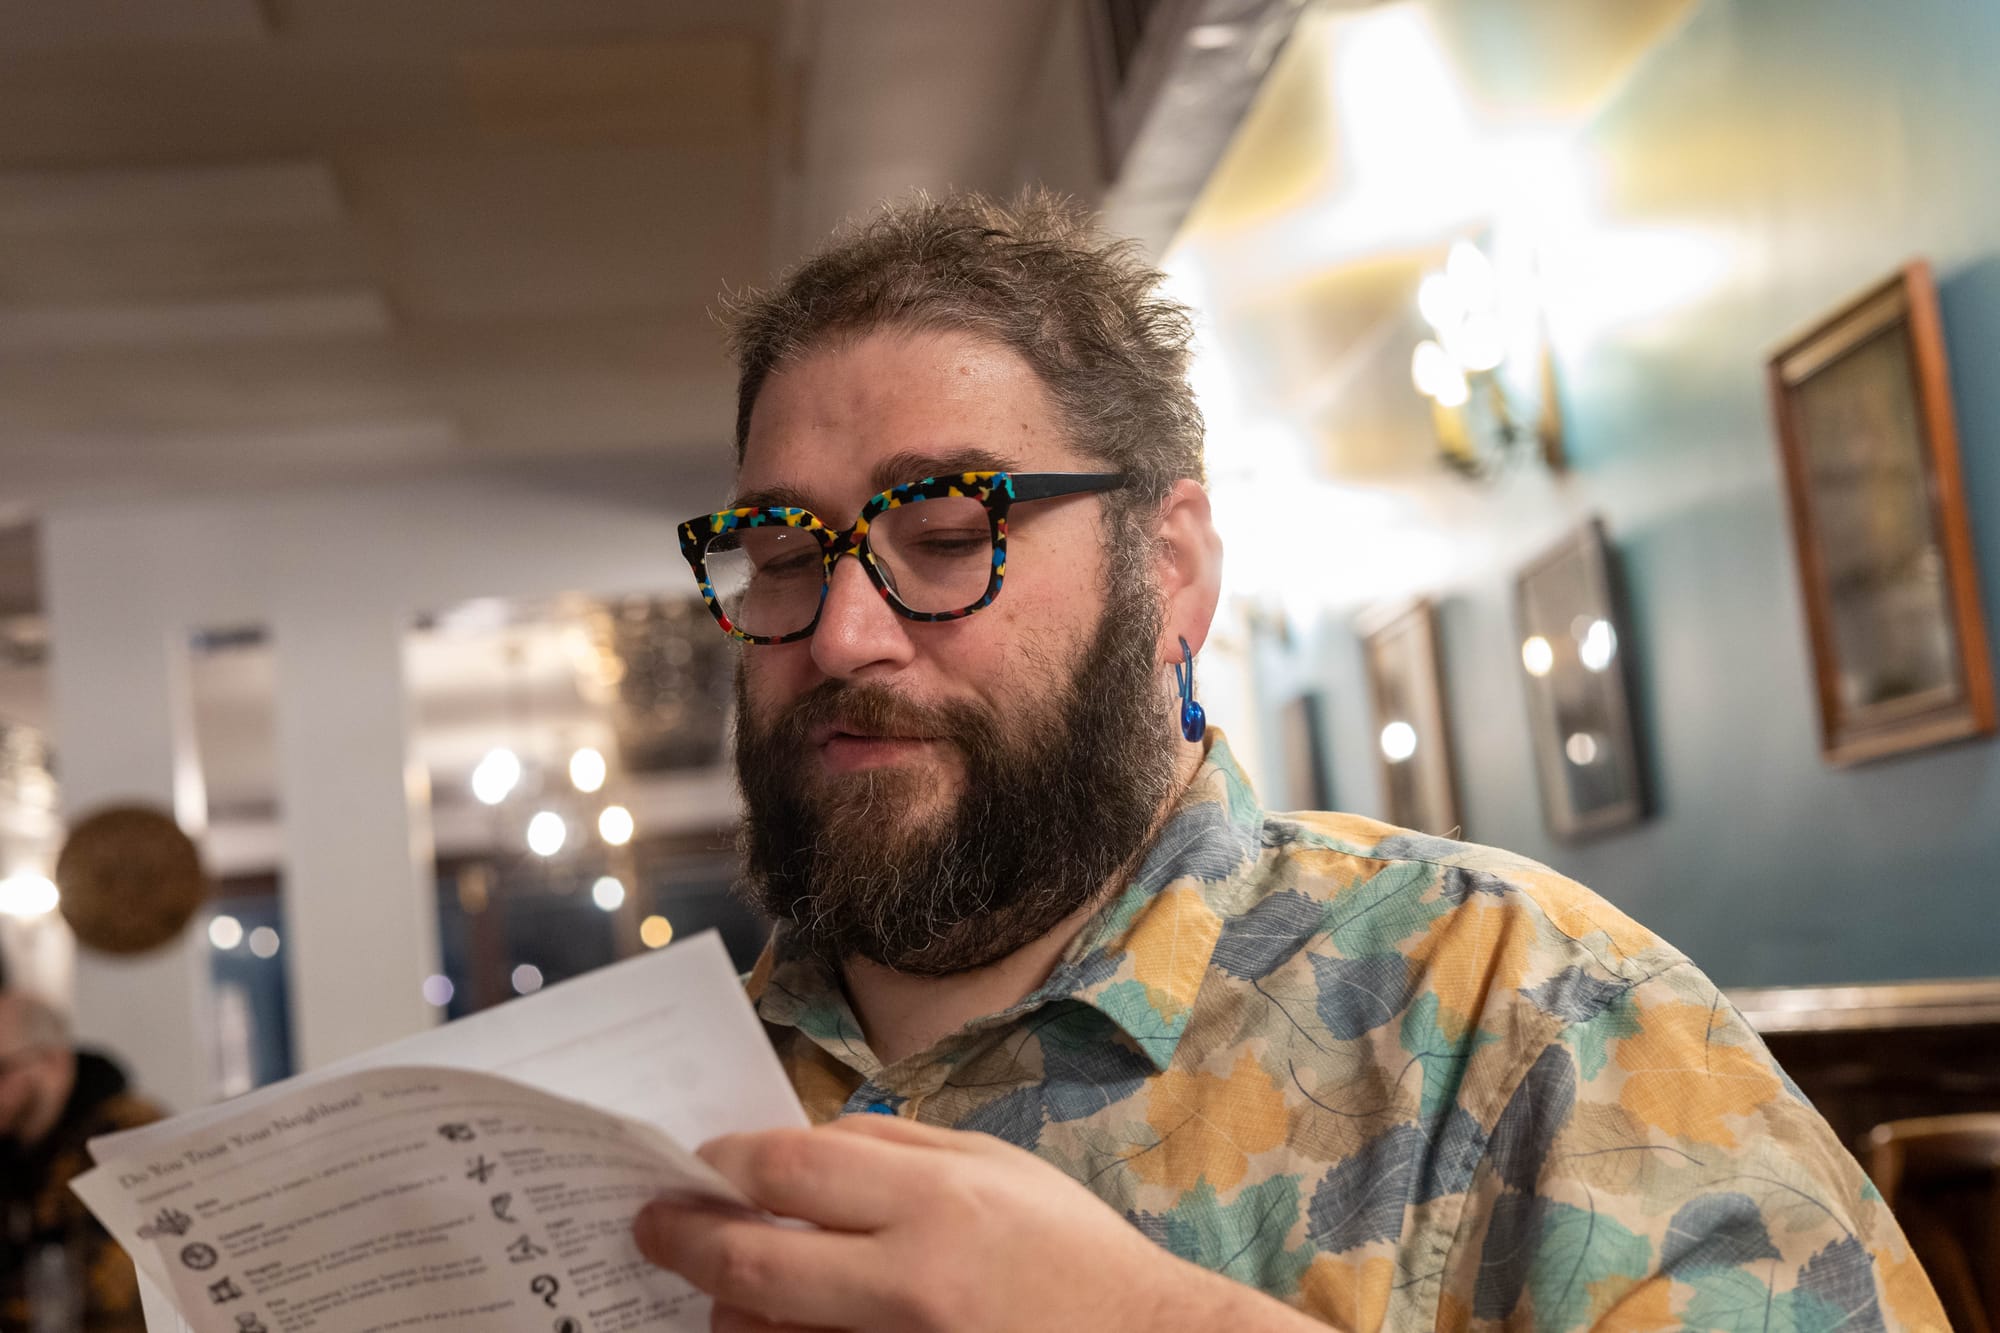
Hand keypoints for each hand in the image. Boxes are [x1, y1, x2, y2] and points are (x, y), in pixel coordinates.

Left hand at [633, 1114, 1328, 1332]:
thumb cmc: (1071, 1254)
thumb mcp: (996, 1167)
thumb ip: (892, 1150)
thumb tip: (789, 1149)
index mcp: (936, 1204)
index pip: (790, 1172)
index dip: (726, 1162)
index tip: (698, 1162)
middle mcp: (908, 1287)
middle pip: (752, 1266)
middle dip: (683, 1240)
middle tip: (650, 1226)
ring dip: (726, 1311)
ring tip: (720, 1288)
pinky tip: (769, 1326)